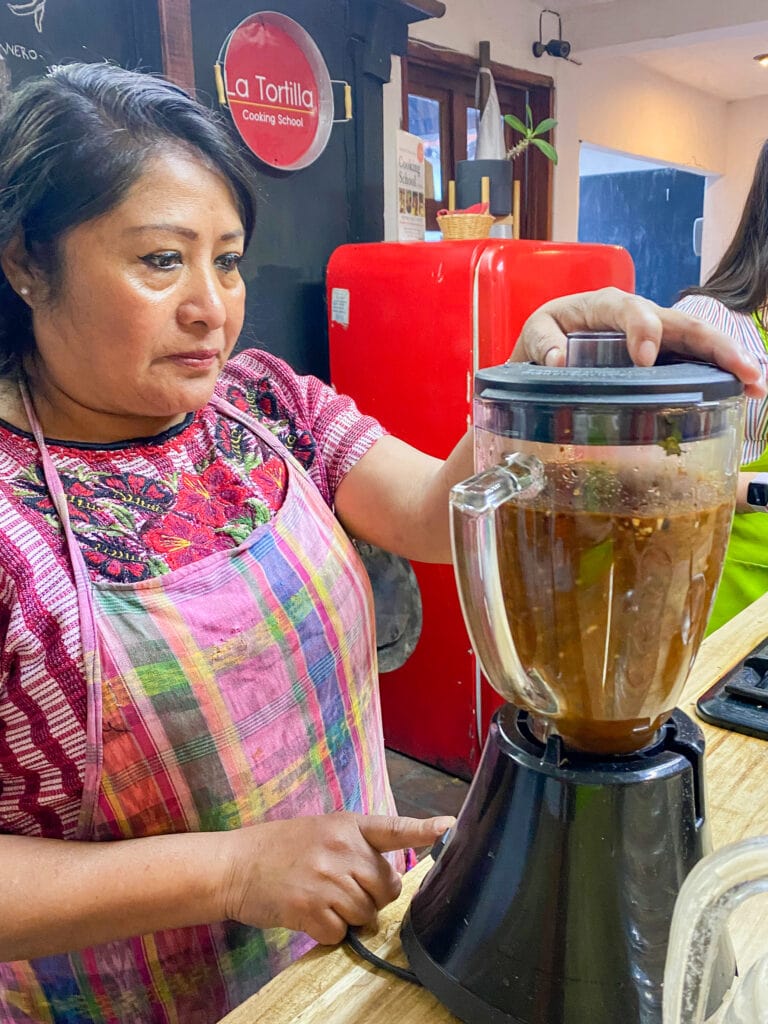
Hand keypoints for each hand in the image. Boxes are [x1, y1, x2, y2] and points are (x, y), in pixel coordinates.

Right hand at [221, 812, 454, 944]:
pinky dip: (329, 932)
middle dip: (372, 897)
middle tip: (341, 889)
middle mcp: (341, 848)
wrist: (235, 864)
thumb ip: (355, 848)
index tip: (450, 827)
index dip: (424, 830)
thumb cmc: (279, 849)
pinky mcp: (312, 908)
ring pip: (367, 914)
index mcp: (347, 825)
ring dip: (349, 917)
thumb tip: (386, 881)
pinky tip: (310, 915)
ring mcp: (327, 878)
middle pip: (387, 888)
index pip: (393, 828)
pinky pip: (342, 933)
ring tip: (322, 899)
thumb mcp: (321, 832)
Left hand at [514, 287, 766, 399]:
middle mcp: (639, 316)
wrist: (549, 348)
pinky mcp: (665, 357)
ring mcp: (657, 336)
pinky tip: (745, 393)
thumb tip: (559, 360)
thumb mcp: (534, 335)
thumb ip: (541, 343)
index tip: (645, 359)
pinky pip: (695, 362)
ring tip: (756, 384)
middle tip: (741, 371)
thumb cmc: (546, 338)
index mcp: (604, 306)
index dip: (642, 328)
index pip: (628, 309)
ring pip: (698, 342)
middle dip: (713, 345)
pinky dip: (720, 375)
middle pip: (682, 324)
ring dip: (729, 361)